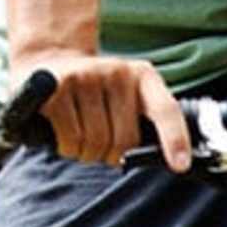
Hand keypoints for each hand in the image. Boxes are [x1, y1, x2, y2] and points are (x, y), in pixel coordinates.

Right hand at [18, 49, 190, 171]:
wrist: (46, 61)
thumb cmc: (93, 93)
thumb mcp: (124, 96)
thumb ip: (144, 121)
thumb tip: (170, 160)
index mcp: (142, 75)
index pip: (165, 110)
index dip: (175, 140)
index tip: (180, 165)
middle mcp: (116, 71)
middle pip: (125, 140)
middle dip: (112, 155)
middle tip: (101, 147)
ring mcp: (86, 76)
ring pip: (96, 143)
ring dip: (87, 152)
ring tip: (80, 136)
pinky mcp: (58, 86)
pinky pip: (72, 140)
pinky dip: (68, 148)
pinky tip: (64, 134)